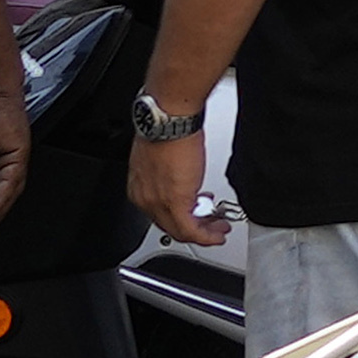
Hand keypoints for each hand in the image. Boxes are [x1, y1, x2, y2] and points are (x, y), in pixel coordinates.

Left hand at [126, 121, 226, 249]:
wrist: (168, 121)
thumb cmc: (165, 128)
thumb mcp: (162, 156)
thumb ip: (170, 174)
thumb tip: (183, 178)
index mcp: (139, 187)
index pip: (159, 214)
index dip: (180, 217)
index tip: (196, 214)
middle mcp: (144, 199)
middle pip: (169, 226)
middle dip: (194, 228)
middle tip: (212, 225)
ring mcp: (158, 203)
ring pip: (179, 231)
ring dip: (202, 233)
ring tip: (218, 228)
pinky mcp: (175, 202)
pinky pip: (190, 230)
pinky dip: (205, 236)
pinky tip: (216, 234)